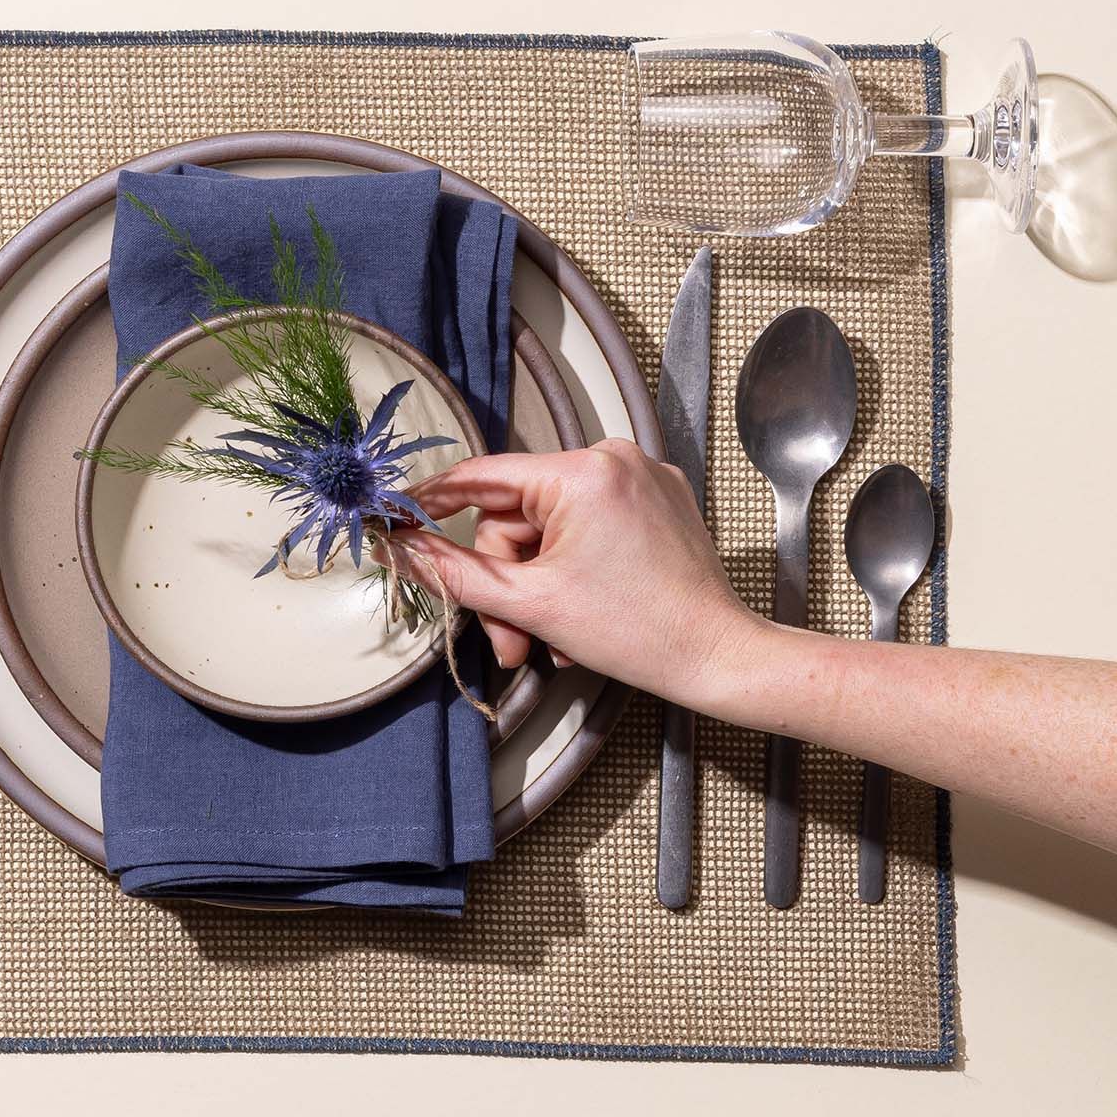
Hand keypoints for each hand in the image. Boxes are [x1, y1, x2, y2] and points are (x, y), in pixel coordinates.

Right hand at [386, 441, 762, 701]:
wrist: (719, 657)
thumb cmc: (640, 632)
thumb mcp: (530, 603)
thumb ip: (453, 571)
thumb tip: (400, 546)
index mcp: (581, 473)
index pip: (482, 476)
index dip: (433, 501)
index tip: (398, 517)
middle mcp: (613, 459)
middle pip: (516, 518)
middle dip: (507, 583)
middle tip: (510, 639)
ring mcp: (639, 479)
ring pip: (549, 530)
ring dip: (538, 588)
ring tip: (550, 641)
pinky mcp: (655, 501)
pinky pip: (586, 527)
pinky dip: (571, 571)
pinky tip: (580, 614)